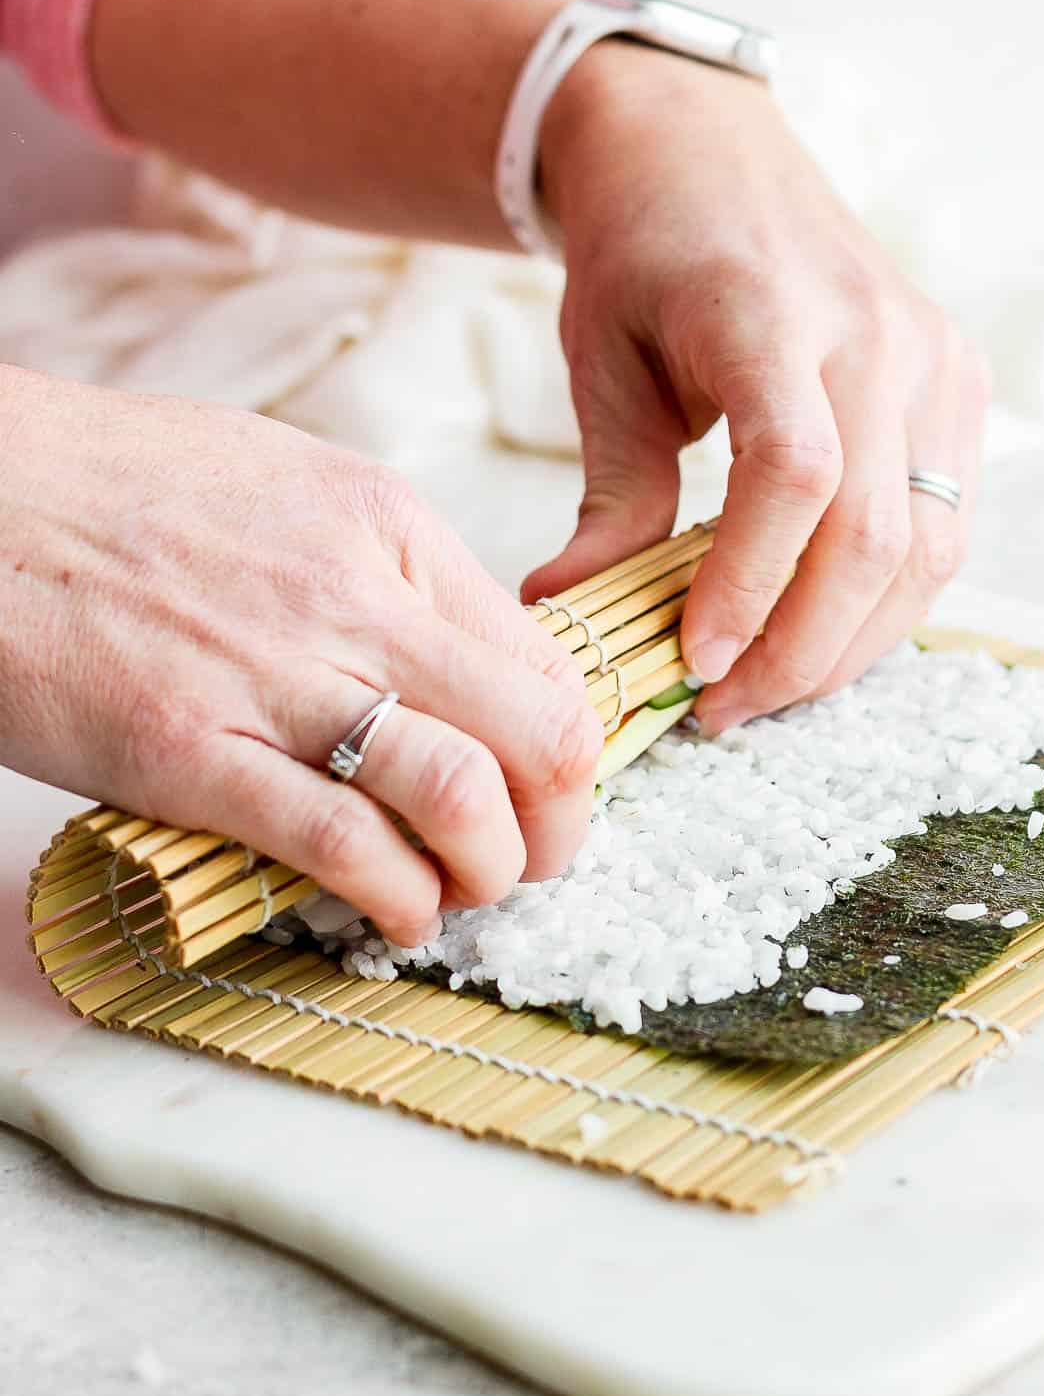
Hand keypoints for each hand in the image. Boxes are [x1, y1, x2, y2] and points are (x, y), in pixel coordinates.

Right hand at [0, 368, 600, 942]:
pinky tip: (393, 912)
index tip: (549, 791)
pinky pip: (340, 847)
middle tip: (532, 861)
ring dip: (488, 872)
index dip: (569, 748)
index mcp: (388, 528)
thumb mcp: (289, 483)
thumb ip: (380, 565)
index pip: (545, 660)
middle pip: (539, 734)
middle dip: (562, 826)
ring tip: (462, 891)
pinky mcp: (191, 754)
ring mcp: (276, 679)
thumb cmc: (122, 484)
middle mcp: (356, 600)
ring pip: (462, 797)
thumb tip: (450, 651)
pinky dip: (394, 899)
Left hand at [523, 44, 989, 732]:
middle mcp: (875, 333)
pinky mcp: (957, 379)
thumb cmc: (640, 257)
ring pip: (928, 544)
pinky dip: (887, 595)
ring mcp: (933, 356)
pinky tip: (819, 627)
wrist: (706, 155)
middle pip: (875, 531)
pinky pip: (944, 520)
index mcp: (771, 312)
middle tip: (722, 708)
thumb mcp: (600, 365)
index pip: (795, 473)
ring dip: (851, 640)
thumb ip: (609, 495)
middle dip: (801, 648)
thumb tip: (573, 615)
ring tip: (767, 685)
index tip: (694, 663)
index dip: (751, 585)